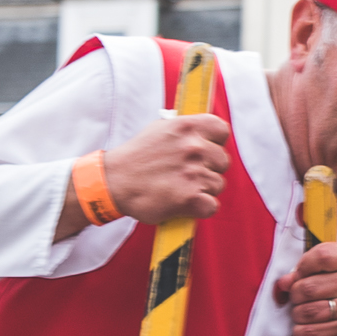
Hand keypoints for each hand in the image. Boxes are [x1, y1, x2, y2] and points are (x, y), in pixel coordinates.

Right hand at [90, 113, 231, 231]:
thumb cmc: (137, 157)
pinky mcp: (191, 198)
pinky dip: (200, 208)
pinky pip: (212, 206)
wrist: (114, 182)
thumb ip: (185, 129)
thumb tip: (204, 130)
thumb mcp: (159, 129)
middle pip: (222, 161)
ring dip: (203, 189)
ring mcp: (193, 173)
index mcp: (187, 127)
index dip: (216, 143)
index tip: (206, 150)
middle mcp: (193, 147)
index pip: (222, 131)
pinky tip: (184, 203)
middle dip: (209, 169)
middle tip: (187, 174)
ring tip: (180, 188)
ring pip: (217, 185)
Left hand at [281, 239, 336, 335]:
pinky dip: (301, 331)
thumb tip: (283, 284)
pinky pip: (314, 332)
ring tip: (301, 311)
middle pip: (308, 288)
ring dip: (297, 313)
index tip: (301, 275)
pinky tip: (302, 326)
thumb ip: (306, 268)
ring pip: (308, 311)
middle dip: (295, 294)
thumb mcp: (332, 264)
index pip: (321, 257)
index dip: (302, 267)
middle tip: (298, 297)